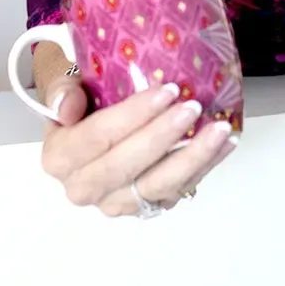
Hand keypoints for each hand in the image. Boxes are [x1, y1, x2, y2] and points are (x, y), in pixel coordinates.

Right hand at [40, 74, 238, 216]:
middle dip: (163, 136)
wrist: (85, 123)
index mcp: (59, 157)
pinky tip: (225, 143)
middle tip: (194, 107)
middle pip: (125, 166)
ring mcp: (114, 202)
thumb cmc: (78, 95)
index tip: (166, 91)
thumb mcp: (59, 80)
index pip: (96, 138)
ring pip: (155, 186)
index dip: (132, 116)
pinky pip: (176, 190)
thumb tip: (67, 108)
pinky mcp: (143, 206)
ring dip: (192, 159)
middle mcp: (83, 187)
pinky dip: (204, 167)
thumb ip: (60, 89)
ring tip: (220, 130)